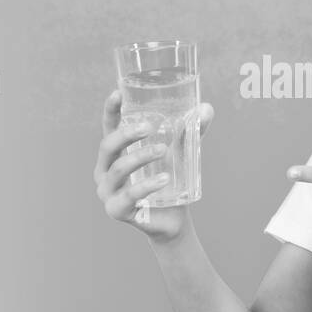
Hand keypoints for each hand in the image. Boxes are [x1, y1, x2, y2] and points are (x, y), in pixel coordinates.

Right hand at [95, 89, 213, 242]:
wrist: (173, 219)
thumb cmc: (171, 180)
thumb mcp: (180, 153)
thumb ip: (191, 131)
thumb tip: (207, 108)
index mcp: (116, 152)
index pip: (109, 127)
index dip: (111, 110)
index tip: (118, 92)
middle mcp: (105, 170)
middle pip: (108, 146)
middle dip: (126, 134)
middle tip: (150, 127)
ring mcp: (107, 191)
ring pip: (117, 169)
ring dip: (140, 157)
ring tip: (164, 150)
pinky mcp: (116, 210)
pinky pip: (128, 196)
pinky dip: (146, 186)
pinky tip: (164, 178)